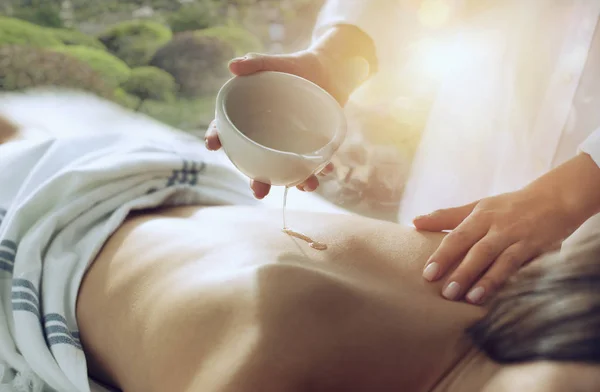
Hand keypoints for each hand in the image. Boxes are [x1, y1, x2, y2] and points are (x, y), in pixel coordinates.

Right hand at [204, 49, 354, 197]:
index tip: (211, 144)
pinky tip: (326, 170)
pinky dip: (320, 168)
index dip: (217, 137)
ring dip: (294, 182)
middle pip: (256, 161)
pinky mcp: (309, 146)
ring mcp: (288, 144)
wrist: (328, 72)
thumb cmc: (295, 68)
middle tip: (258, 191)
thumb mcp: (275, 63)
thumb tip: (233, 65)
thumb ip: (255, 63)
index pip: (227, 130)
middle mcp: (266, 137)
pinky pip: (312, 162)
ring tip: (306, 185)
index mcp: (249, 117)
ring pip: (285, 169)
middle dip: (256, 179)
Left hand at [413, 188, 578, 303]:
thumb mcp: (477, 207)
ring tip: (469, 298)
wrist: (554, 200)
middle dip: (460, 271)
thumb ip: (446, 217)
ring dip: (485, 280)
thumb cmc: (507, 207)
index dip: (442, 255)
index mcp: (480, 215)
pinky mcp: (536, 248)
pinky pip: (521, 266)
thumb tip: (414, 222)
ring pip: (499, 259)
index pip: (457, 236)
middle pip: (476, 249)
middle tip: (444, 293)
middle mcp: (498, 226)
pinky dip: (509, 280)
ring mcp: (518, 237)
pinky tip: (500, 295)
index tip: (427, 274)